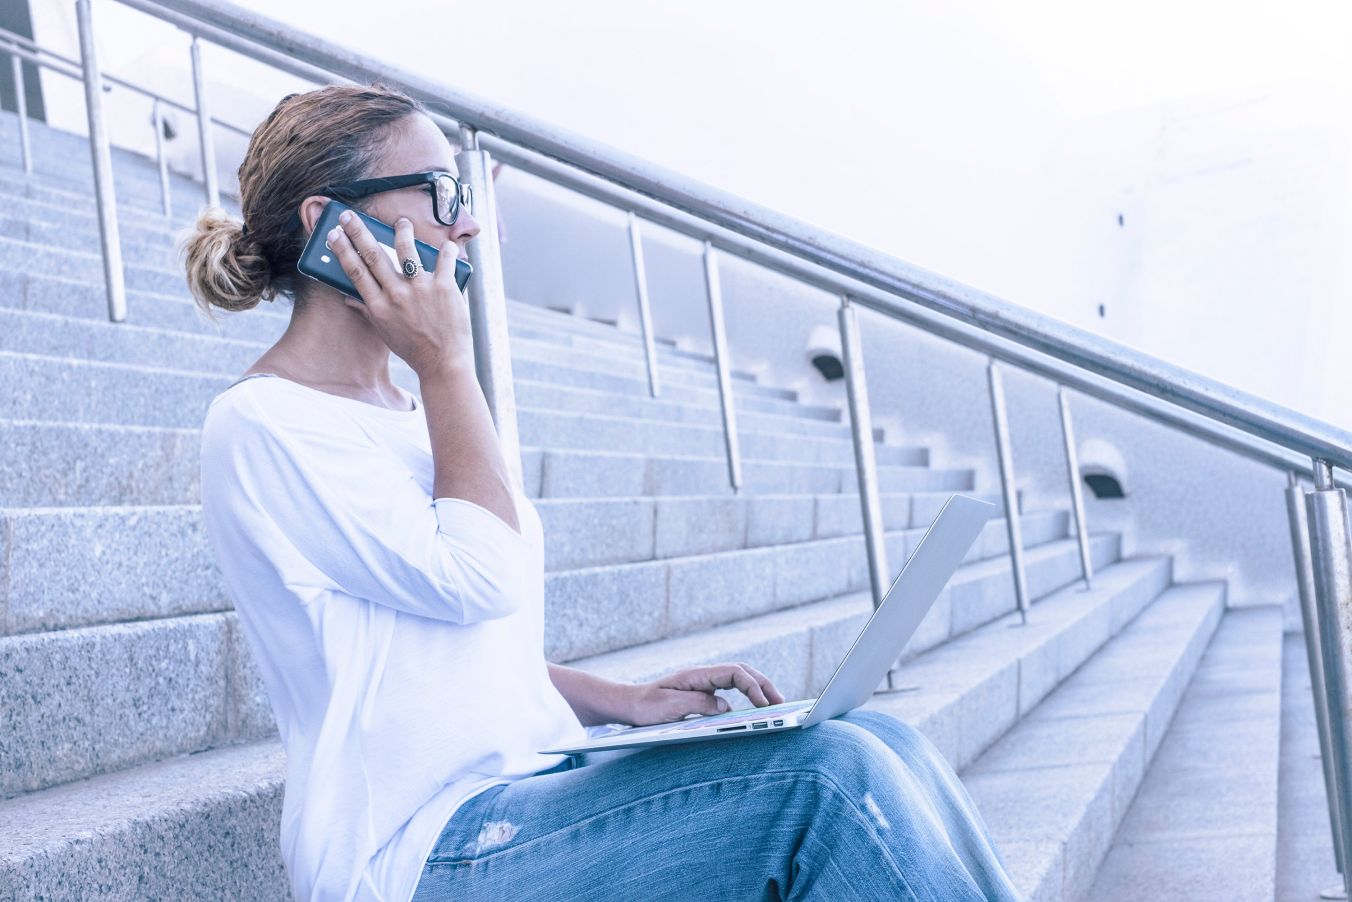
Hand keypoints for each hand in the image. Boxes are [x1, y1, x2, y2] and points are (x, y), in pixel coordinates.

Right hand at [324, 210, 471, 375]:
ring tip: (402, 222)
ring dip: (402, 231)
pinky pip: (444, 260)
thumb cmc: (413, 348)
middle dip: (358, 231)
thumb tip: (347, 297)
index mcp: (378, 305)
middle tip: (349, 214)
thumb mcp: (385, 331)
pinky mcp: (444, 287)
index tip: (334, 233)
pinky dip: (447, 250)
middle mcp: (396, 294)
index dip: (343, 249)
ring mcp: (420, 289)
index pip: (355, 271)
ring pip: (406, 249)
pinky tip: (448, 245)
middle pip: (373, 255)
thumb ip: (367, 310)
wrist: (443, 363)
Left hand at [621, 662, 786, 726]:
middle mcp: (702, 676)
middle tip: (782, 703)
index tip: (764, 704)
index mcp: (696, 675)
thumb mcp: (669, 706)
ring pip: (739, 679)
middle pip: (742, 672)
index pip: (734, 672)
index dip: (752, 686)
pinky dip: (747, 695)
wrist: (628, 705)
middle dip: (764, 684)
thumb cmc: (645, 706)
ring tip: (775, 705)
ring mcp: (703, 683)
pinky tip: (754, 709)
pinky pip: (731, 690)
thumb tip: (725, 706)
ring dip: (759, 689)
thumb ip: (697, 703)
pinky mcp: (702, 693)